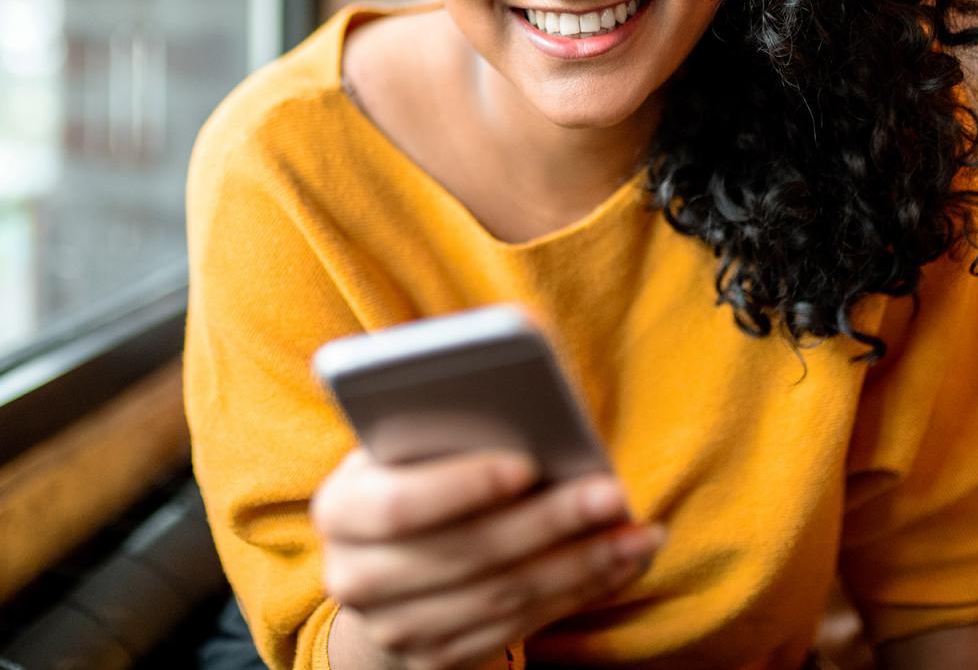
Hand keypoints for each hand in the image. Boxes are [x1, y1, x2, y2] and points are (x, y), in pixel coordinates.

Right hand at [311, 429, 661, 669]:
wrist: (384, 569)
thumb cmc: (413, 475)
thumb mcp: (410, 441)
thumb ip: (448, 406)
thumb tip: (525, 339)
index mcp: (340, 508)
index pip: (395, 505)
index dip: (459, 487)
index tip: (525, 462)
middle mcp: (355, 577)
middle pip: (464, 555)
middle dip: (546, 523)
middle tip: (612, 492)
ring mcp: (396, 626)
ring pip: (501, 597)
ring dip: (579, 564)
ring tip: (637, 530)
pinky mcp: (437, 658)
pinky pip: (518, 628)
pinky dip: (578, 593)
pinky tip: (622, 561)